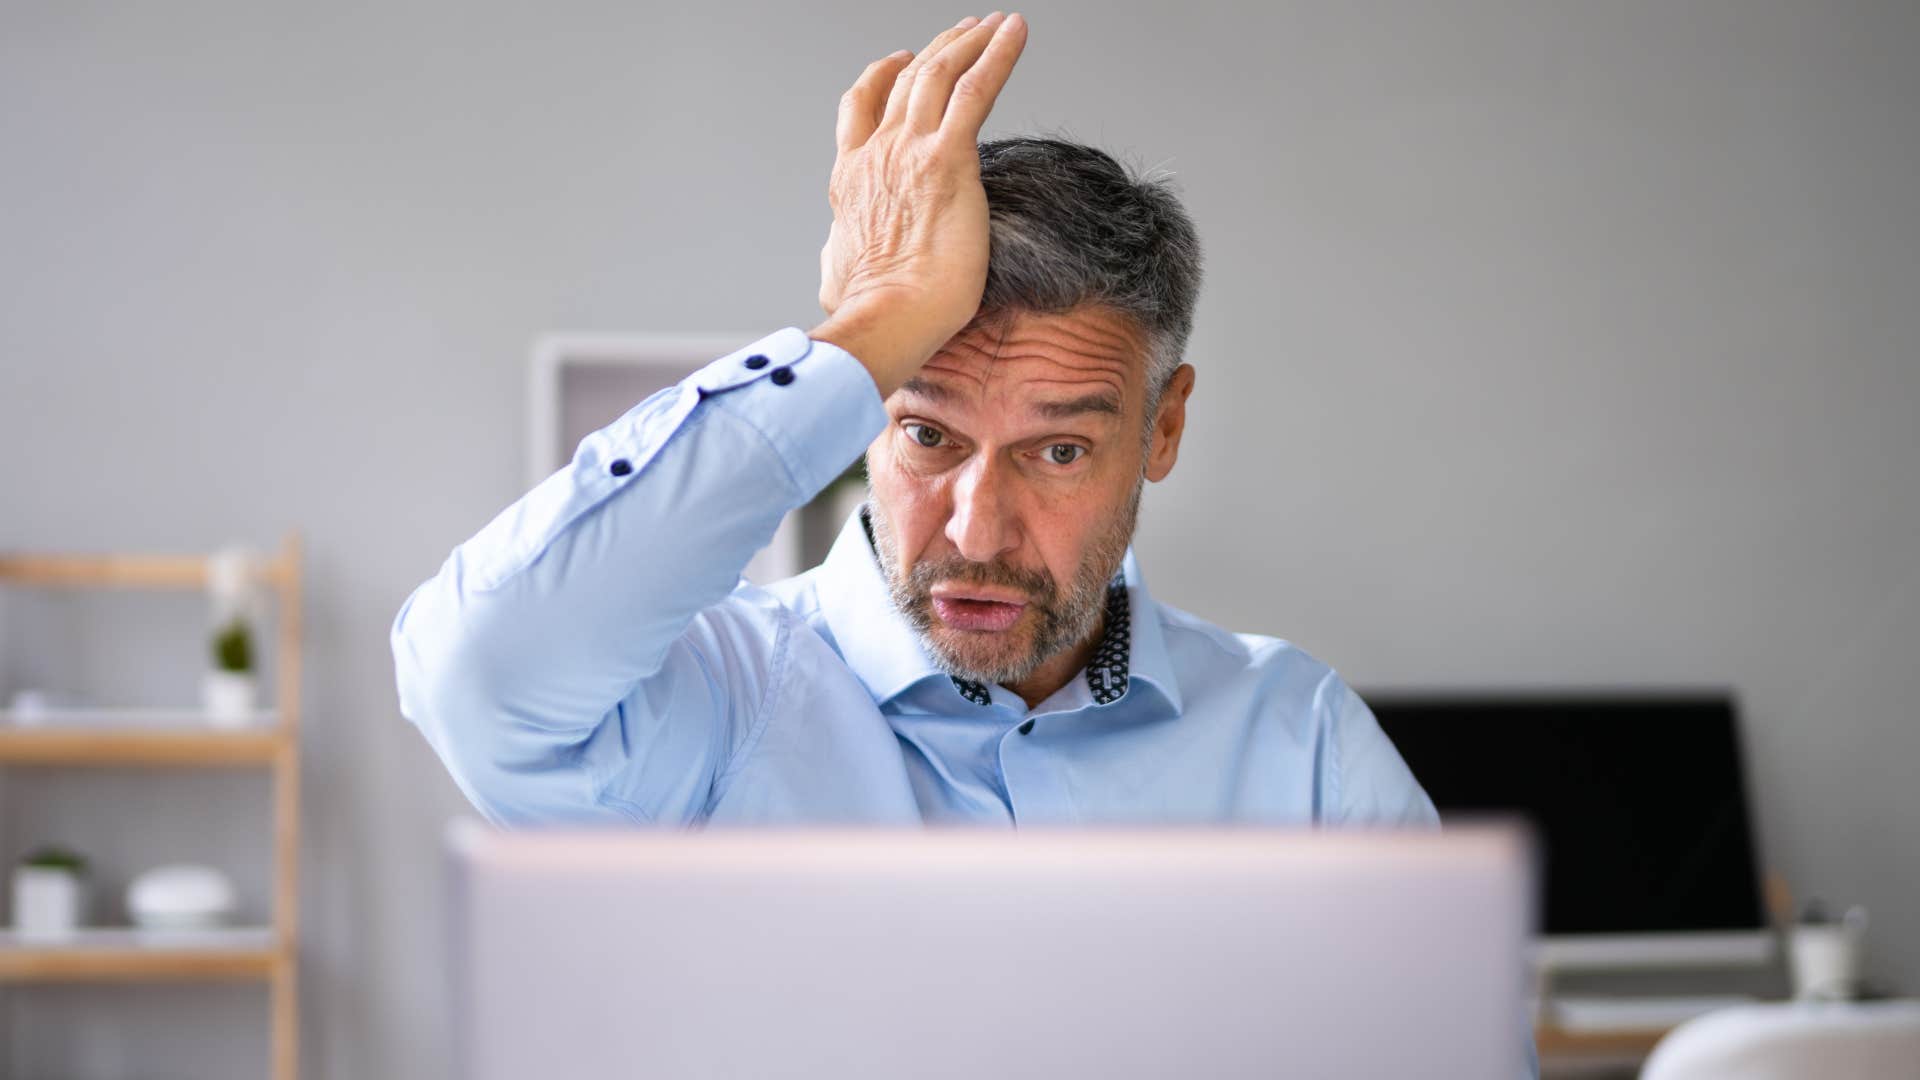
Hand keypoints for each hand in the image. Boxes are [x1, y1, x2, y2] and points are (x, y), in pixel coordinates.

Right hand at [811, 12, 1028, 397]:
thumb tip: (834, 264)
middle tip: (964, 31)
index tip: (898, 61)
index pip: (862, 110)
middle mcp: (877, 154)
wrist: (885, 319)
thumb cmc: (867, 313)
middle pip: (907, 81)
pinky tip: (1016, 30)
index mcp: (850, 180)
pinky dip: (1000, 53)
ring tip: (995, 23)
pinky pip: (978, 88)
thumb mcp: (835, 278)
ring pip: (941, 74)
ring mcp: (911, 151)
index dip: (881, 79)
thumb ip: (838, 257)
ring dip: (970, 41)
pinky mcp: (950, 158)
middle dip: (938, 49)